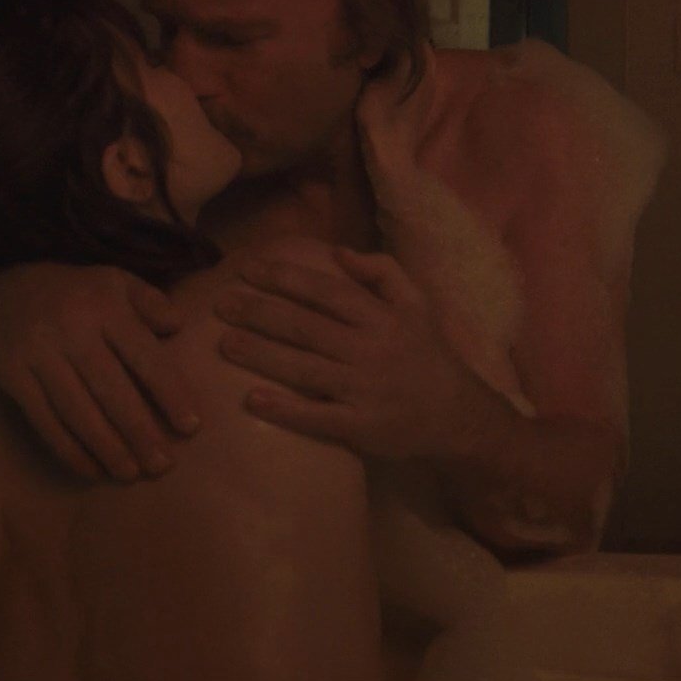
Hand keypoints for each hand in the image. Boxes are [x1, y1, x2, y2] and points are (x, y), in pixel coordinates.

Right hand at [0, 263, 192, 480]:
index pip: (144, 356)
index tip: (191, 427)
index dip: (169, 393)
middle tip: (162, 465)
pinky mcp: (12, 376)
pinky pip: (44, 420)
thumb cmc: (79, 293)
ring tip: (130, 474)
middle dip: (139, 432)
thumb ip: (151, 302)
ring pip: (77, 410)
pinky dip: (68, 449)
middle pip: (110, 390)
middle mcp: (71, 330)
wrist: (5, 291)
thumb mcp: (117, 281)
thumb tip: (178, 325)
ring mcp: (38, 354)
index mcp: (105, 306)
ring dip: (106, 448)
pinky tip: (91, 469)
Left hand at [214, 246, 511, 463]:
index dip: (287, 279)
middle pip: (307, 327)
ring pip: (304, 368)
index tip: (249, 270)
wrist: (458, 416)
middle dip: (261, 313)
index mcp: (383, 318)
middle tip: (221, 304)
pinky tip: (252, 400)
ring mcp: (364, 390)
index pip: (327, 292)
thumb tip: (338, 253)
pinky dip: (285, 409)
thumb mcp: (418, 305)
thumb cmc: (429, 356)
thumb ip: (384, 273)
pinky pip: (317, 417)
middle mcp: (371, 350)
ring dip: (261, 355)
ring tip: (224, 344)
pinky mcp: (361, 427)